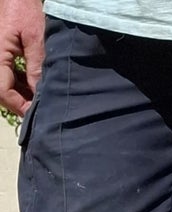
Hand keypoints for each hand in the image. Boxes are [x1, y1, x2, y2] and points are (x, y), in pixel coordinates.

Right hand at [0, 0, 43, 116]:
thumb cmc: (25, 12)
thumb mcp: (36, 40)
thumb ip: (36, 68)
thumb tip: (39, 95)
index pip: (2, 90)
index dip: (18, 105)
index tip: (36, 113)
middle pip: (2, 91)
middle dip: (20, 103)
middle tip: (41, 110)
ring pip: (5, 85)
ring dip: (21, 95)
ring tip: (40, 100)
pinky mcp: (2, 56)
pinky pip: (8, 76)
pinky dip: (21, 85)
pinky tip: (35, 87)